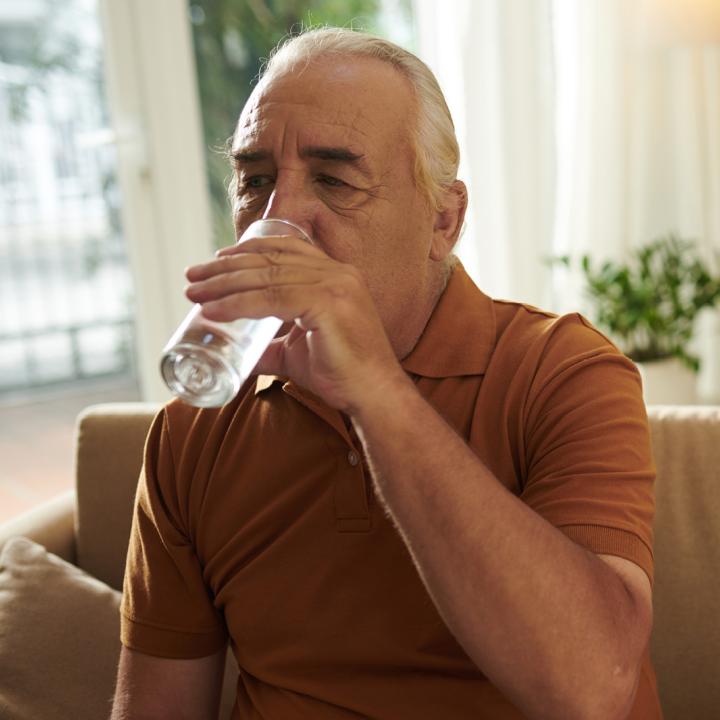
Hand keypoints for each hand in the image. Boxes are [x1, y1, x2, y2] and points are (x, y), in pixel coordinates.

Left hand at [184, 235, 406, 411]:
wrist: (373, 395)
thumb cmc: (340, 374)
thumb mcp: (296, 354)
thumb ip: (270, 348)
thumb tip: (240, 356)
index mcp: (335, 275)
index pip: (285, 250)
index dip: (247, 250)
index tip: (216, 260)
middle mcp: (337, 272)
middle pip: (270, 259)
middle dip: (225, 267)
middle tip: (192, 276)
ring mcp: (335, 285)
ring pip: (267, 276)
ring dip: (224, 283)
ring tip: (194, 292)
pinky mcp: (329, 304)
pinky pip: (273, 299)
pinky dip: (238, 303)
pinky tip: (214, 311)